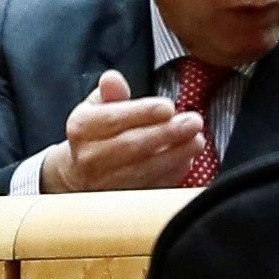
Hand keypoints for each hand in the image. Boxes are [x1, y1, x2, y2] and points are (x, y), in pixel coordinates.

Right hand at [40, 67, 205, 192]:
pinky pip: (151, 188)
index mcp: (81, 128)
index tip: (169, 107)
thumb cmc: (96, 133)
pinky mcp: (122, 200)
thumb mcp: (98, 106)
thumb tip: (112, 78)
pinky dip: (173, 174)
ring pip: (144, 170)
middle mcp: (89, 158)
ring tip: (197, 140)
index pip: (114, 119)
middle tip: (194, 122)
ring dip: (176, 155)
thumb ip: (110, 92)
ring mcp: (105, 183)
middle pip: (131, 146)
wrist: (80, 174)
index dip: (143, 113)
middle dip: (167, 133)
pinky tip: (188, 159)